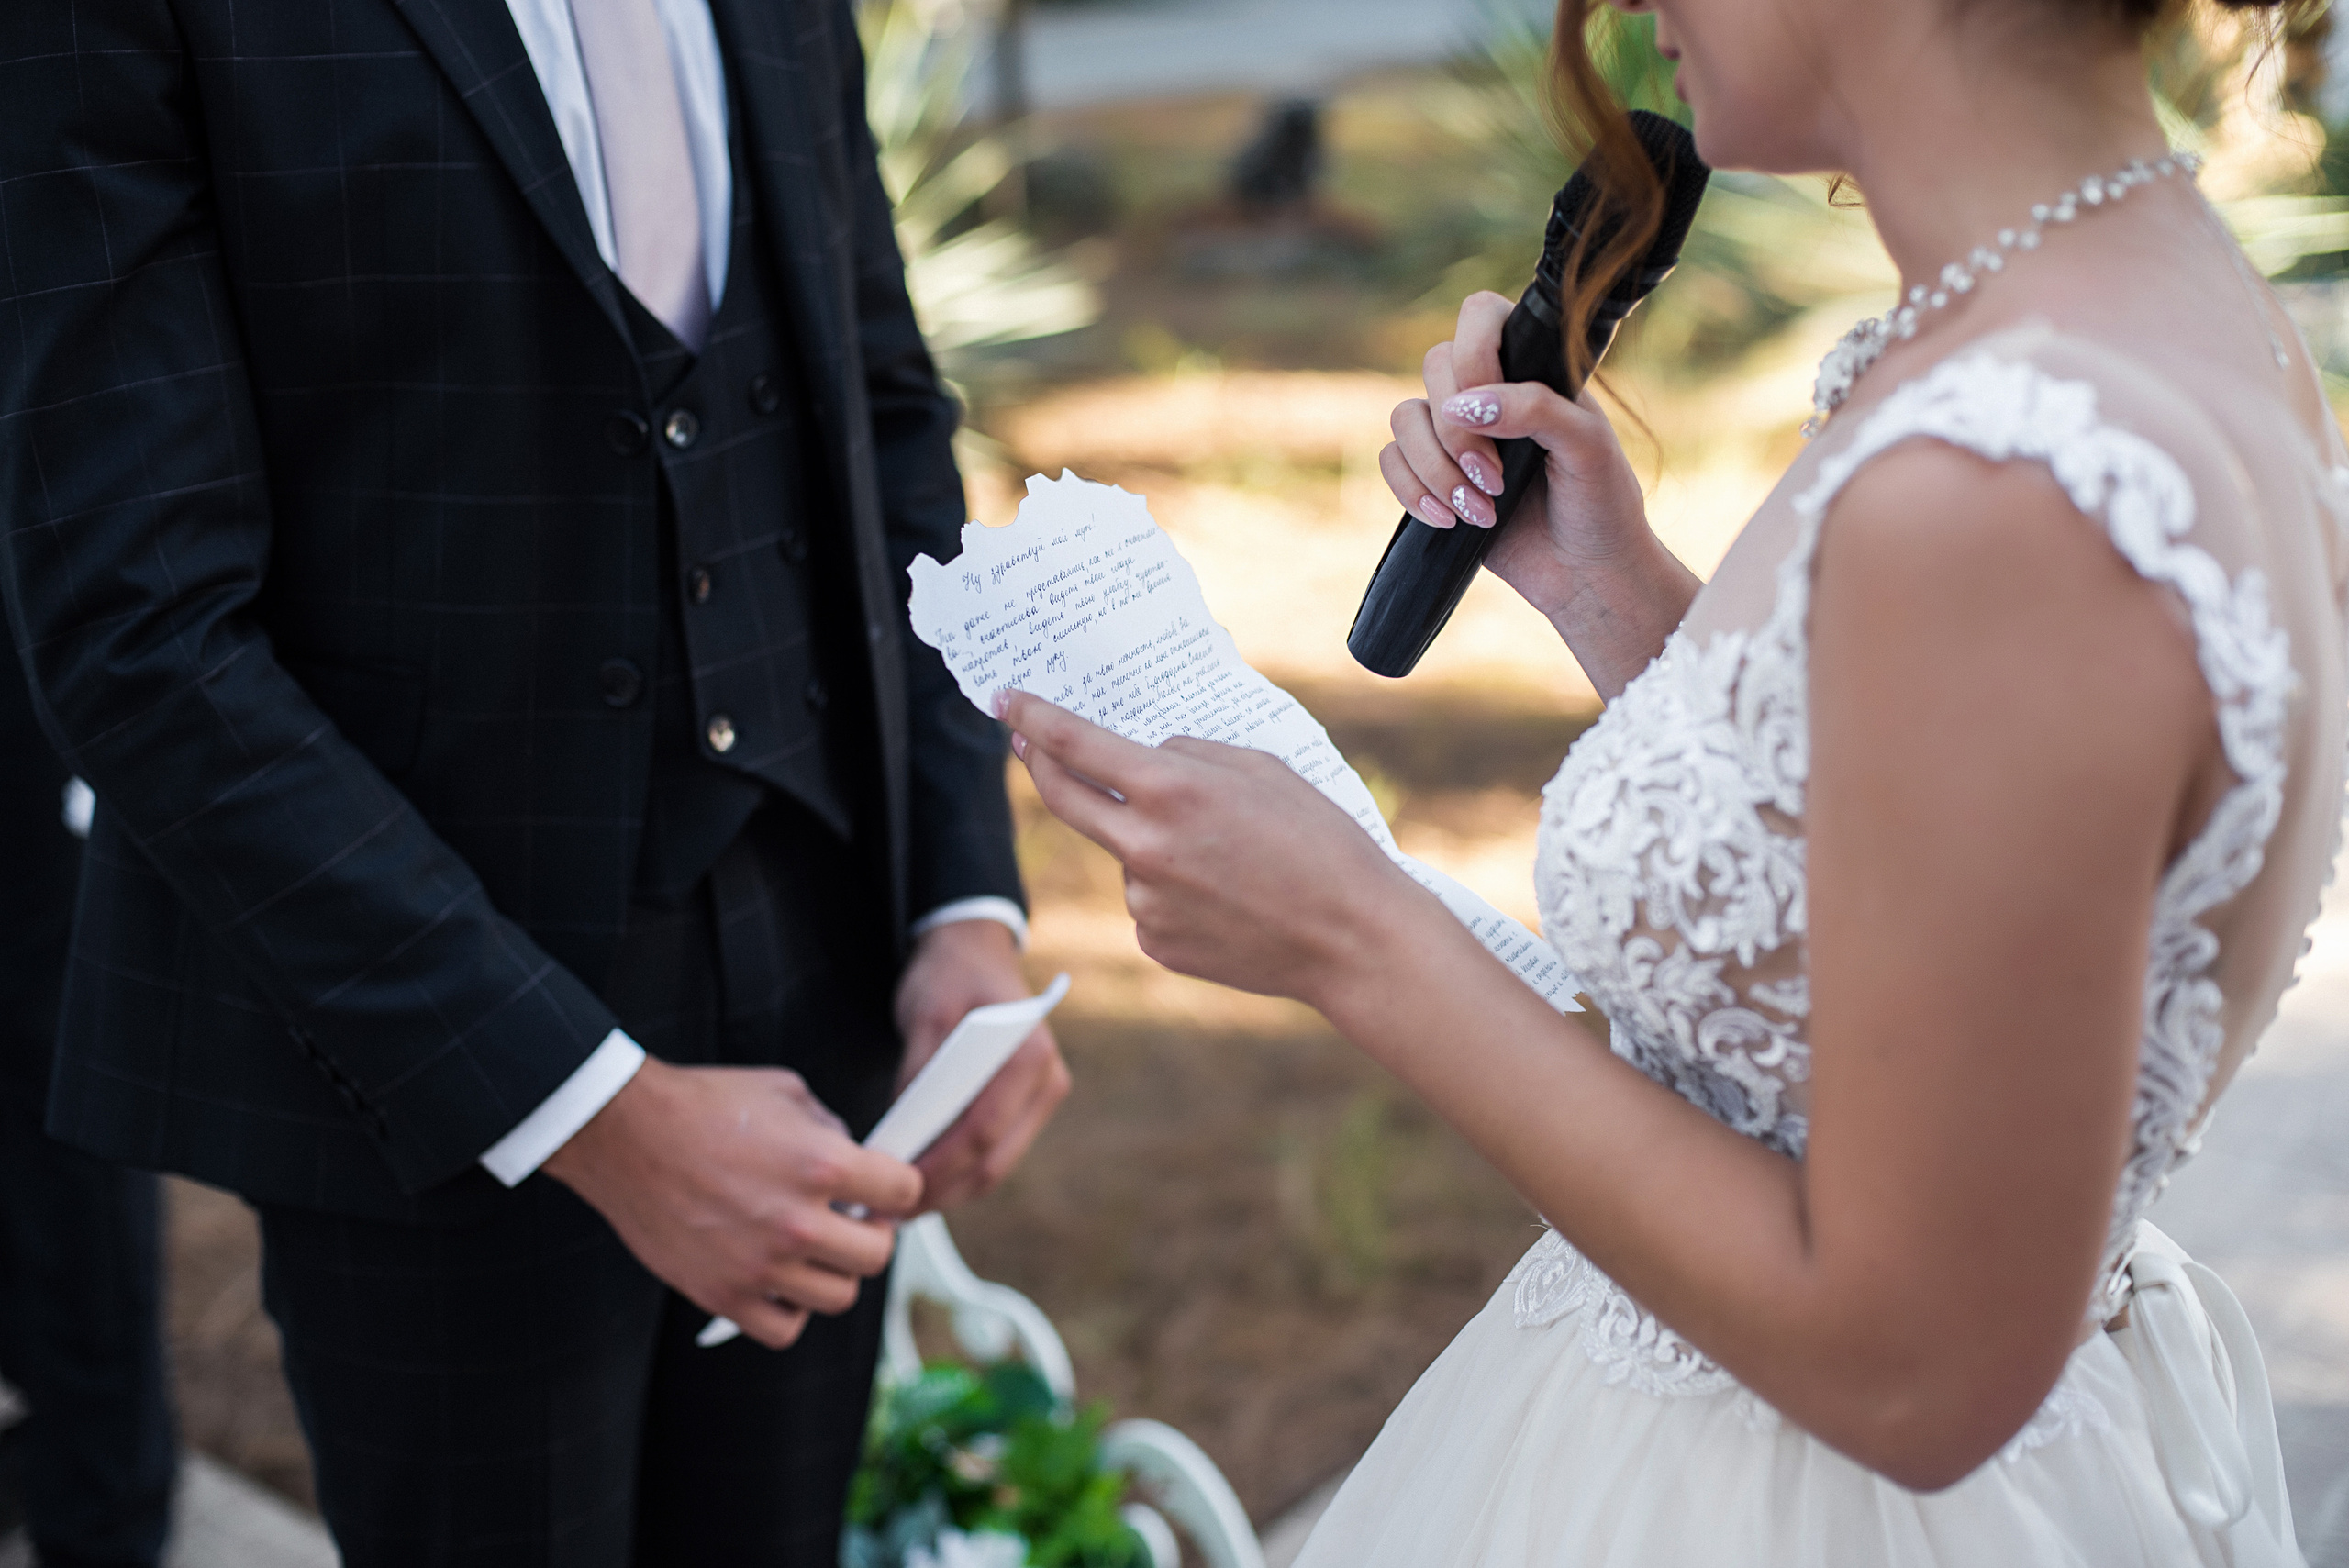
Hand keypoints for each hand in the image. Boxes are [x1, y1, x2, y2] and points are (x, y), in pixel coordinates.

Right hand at [541, 1058, 919, 1349]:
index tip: (882, 1188)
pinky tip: (779, 1278)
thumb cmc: (702, 1105)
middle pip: (877, 1255)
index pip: (904, 1192)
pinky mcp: (722, 1296)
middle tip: (851, 1220)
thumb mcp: (786, 1093)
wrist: (624, 1134)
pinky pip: (784, 1329)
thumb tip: (861, 1164)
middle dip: (871, 1234)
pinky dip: (789, 1310)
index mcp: (820, 1164)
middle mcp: (795, 1221)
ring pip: (838, 1297)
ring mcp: (759, 1266)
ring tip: (812, 1248)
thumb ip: (833, 1130)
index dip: (897, 1187)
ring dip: (833, 1272)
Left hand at [894, 919, 1070, 1212]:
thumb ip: (919, 1075)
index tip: (892, 1189)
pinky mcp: (1027, 1107)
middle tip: (890, 1214)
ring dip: (949, 1191)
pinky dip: (958, 1173)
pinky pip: (994, 1152)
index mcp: (1029, 1054)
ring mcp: (1042, 1097)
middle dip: (940, 1192)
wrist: (974, 952)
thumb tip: (901, 1138)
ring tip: (900, 1208)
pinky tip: (921, 1185)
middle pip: (992, 1160)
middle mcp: (1047, 1080)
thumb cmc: (950, 977)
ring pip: (995, 1166)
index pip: (982, 1130)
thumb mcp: (925, 1015)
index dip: (936, 1168)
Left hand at [999, 693, 1430, 1012]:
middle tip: (1030, 745)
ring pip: (1126, 855)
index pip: (1076, 744)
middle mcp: (1145, 846)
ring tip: (1230, 859)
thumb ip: (1190, 755)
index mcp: (1172, 789)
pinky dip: (1174, 891)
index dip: (1033, 717)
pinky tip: (1228, 898)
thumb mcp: (1261, 768)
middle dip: (1039, 765)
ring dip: (1152, 843)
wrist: (1352, 939)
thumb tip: (1140, 758)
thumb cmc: (1321, 842)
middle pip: (1063, 799)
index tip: (1006, 701)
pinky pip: (1149, 900)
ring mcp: (1145, 901)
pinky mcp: (1156, 942)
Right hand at [1380, 292, 1700, 697]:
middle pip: (1433, 368)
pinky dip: (1412, 492)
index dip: (1472, 352)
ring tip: (1480, 510)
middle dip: (1456, 434)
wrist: (1586, 576)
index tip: (1487, 405)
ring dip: (1434, 469)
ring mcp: (1455, 433)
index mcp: (1531, 367)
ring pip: (1403, 418)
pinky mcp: (1431, 476)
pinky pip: (1391, 461)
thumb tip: (1461, 405)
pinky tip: (1450, 521)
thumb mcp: (1586, 446)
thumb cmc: (1600, 504)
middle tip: (1495, 479)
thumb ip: (1534, 408)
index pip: (1480, 316)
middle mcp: (1489, 392)